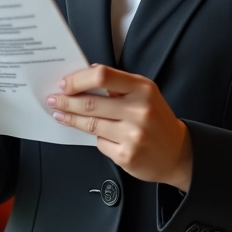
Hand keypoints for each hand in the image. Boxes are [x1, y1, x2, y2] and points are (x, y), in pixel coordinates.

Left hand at [46, 64, 192, 190]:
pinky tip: (90, 133)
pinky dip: (94, 137)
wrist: (177, 153)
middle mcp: (139, 110)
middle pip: (91, 103)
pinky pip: (99, 143)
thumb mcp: (144, 92)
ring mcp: (133, 135)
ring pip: (91, 124)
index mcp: (142, 88)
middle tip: (54, 99)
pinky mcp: (127, 156)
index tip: (65, 83)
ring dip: (70, 118)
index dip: (78, 79)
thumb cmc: (155, 118)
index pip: (102, 76)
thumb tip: (86, 75)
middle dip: (67, 101)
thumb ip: (118, 84)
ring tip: (60, 113)